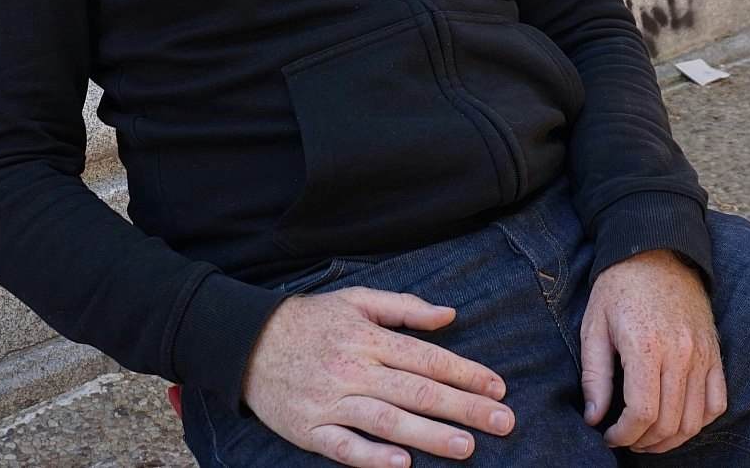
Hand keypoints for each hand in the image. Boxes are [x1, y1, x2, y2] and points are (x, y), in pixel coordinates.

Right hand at [242, 286, 513, 466]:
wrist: (245, 342)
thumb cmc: (310, 320)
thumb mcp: (357, 299)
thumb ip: (405, 308)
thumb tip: (449, 315)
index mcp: (369, 338)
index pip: (428, 358)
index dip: (466, 373)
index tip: (499, 388)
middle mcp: (354, 370)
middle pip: (417, 392)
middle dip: (464, 408)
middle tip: (503, 422)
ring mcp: (331, 402)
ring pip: (388, 421)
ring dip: (429, 435)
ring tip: (466, 447)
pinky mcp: (308, 430)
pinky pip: (344, 447)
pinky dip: (372, 457)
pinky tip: (402, 464)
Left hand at [580, 249, 726, 453]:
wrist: (657, 251)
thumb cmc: (619, 288)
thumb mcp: (593, 327)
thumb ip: (595, 377)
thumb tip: (594, 419)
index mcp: (646, 345)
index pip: (643, 412)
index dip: (624, 434)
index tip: (610, 435)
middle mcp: (680, 353)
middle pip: (669, 422)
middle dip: (644, 442)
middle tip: (626, 439)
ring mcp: (702, 354)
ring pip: (694, 419)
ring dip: (671, 439)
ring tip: (649, 438)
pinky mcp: (714, 353)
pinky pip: (717, 402)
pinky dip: (699, 421)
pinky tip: (678, 421)